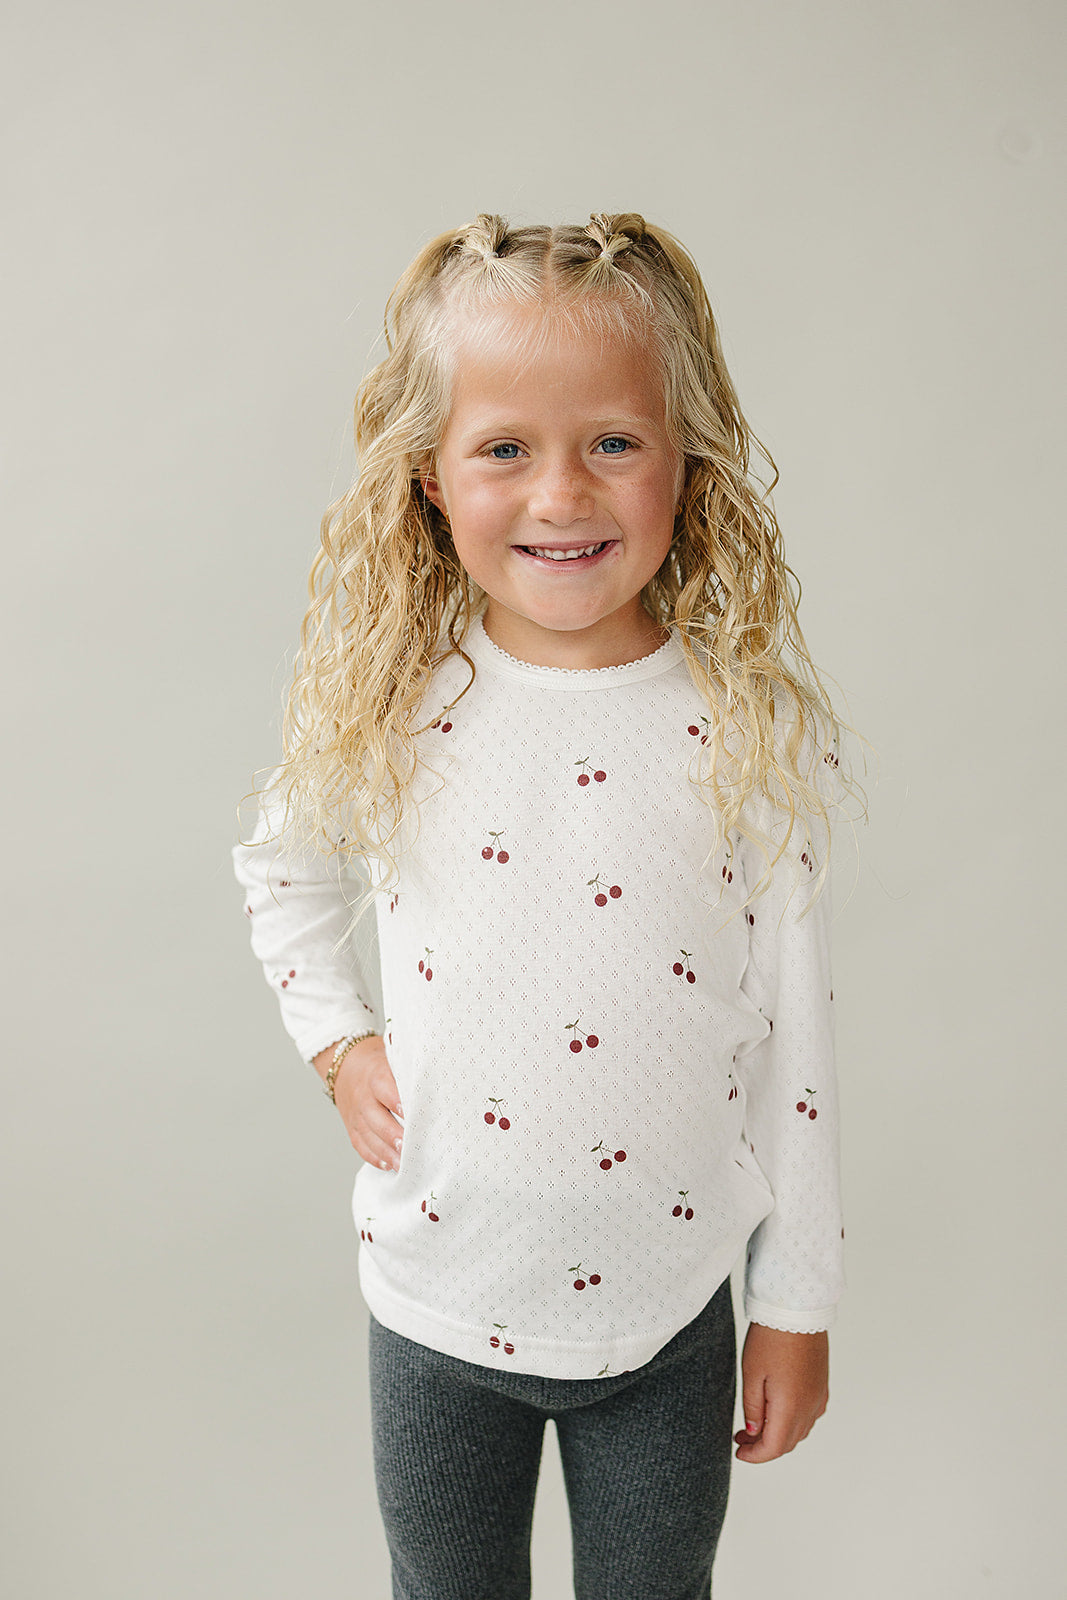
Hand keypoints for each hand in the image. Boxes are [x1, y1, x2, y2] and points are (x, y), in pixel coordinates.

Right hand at [312, 1036, 402, 1170]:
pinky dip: (373, 1157)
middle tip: (408, 1148)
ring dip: (385, 1152)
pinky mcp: (352, 1127)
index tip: (412, 1115)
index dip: (397, 1102)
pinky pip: (360, 1145)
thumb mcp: (392, 1059)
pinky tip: (388, 1166)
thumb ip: (409, 1071)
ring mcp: (355, 1115)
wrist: (346, 1065)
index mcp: (375, 1077)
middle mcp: (363, 1097)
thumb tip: (439, 1082)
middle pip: (375, 1118)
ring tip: (402, 1165)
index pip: (384, 1089)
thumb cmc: (380, 1064)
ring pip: (368, 1136)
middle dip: (392, 1135)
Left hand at [733, 1323, 828, 1462]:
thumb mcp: (752, 1374)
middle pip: (788, 1443)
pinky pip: (809, 1415)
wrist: (797, 1309)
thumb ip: (753, 1408)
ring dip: (778, 1434)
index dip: (755, 1456)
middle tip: (741, 1438)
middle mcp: (810, 1407)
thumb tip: (754, 1433)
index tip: (739, 1452)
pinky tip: (776, 1410)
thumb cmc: (771, 1338)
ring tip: (754, 1425)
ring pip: (799, 1431)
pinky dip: (792, 1422)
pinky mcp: (822, 1385)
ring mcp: (819, 1396)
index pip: (774, 1448)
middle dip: (763, 1447)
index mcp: (791, 1407)